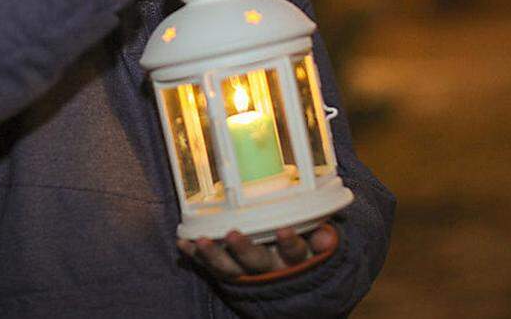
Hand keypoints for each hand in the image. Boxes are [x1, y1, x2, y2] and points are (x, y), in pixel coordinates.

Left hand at [176, 223, 337, 280]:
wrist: (292, 279)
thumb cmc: (303, 247)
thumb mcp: (318, 245)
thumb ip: (321, 240)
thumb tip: (328, 235)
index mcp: (294, 259)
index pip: (295, 253)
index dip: (290, 243)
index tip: (284, 230)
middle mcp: (270, 270)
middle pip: (257, 263)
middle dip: (244, 250)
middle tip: (232, 233)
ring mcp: (248, 275)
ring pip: (230, 270)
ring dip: (214, 255)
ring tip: (201, 240)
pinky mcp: (230, 275)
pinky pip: (211, 268)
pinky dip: (196, 257)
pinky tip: (183, 244)